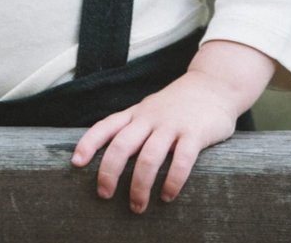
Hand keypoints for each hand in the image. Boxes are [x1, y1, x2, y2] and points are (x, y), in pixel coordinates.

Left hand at [71, 40, 274, 212]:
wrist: (214, 84)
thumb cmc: (177, 104)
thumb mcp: (150, 109)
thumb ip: (134, 128)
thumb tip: (111, 158)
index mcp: (137, 113)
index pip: (106, 126)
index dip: (89, 143)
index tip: (76, 163)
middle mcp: (150, 118)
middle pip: (121, 145)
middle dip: (109, 172)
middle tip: (104, 195)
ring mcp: (172, 125)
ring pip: (148, 157)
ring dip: (140, 185)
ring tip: (137, 206)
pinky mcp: (195, 133)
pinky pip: (181, 161)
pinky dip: (172, 181)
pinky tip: (167, 196)